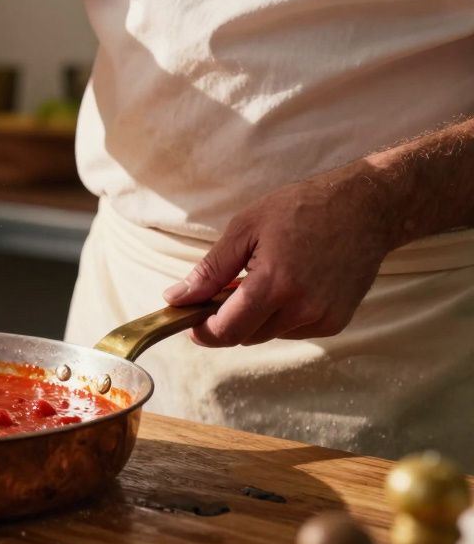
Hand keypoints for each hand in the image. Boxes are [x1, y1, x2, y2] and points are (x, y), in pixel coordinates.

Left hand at [163, 167, 394, 346]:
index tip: (190, 320)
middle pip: (245, 336)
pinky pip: (294, 330)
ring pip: (268, 334)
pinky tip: (289, 285)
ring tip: (261, 279)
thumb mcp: (245, 229)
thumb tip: (176, 298)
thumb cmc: (301, 209)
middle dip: (228, 320)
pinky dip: (281, 316)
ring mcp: (323, 318)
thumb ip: (210, 270)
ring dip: (255, 317)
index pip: (227, 330)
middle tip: (225, 288)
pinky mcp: (337, 321)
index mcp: (275, 284)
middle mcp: (302, 308)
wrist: (366, 207)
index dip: (203, 331)